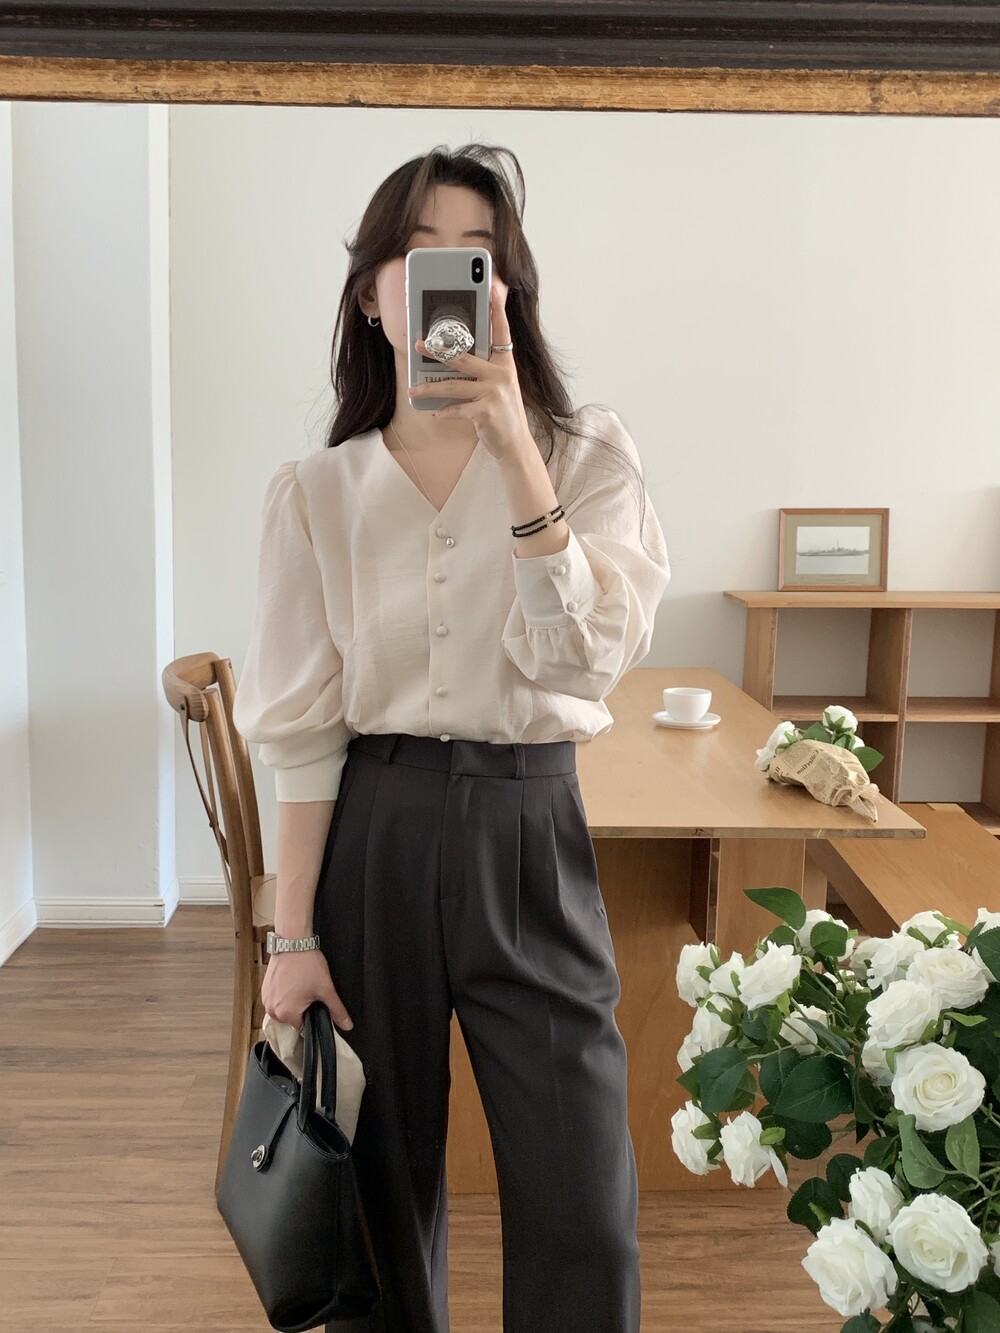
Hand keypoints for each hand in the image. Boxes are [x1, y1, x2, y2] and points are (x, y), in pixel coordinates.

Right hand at [262, 949, 354, 1031]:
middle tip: (308, 990)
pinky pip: (276, 999)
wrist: (292, 942)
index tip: (315, 1000)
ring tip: (300, 984)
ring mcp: (266, 999)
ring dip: (291, 1001)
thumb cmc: (308, 965)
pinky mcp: (264, 989)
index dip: (312, 1013)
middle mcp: (272, 1010)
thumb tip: (347, 1026)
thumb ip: (337, 1011)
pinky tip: (292, 981)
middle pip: (291, 1018)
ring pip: (283, 1008)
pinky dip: (284, 993)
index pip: (302, 1026)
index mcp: (286, 1015)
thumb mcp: (326, 989)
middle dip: (301, 1007)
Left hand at [407, 274, 533, 462]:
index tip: (493, 289)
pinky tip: (435, 412)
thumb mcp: (498, 386)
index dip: (497, 310)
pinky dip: (444, 411)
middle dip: (438, 350)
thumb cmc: (501, 413)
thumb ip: (482, 371)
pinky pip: (457, 408)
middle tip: (419, 343)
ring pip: (453, 385)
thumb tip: (452, 358)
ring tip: (414, 388)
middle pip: (463, 357)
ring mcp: (495, 392)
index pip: (501, 331)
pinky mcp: (486, 411)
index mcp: (505, 363)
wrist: (514, 444)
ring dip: (430, 387)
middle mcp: (501, 374)